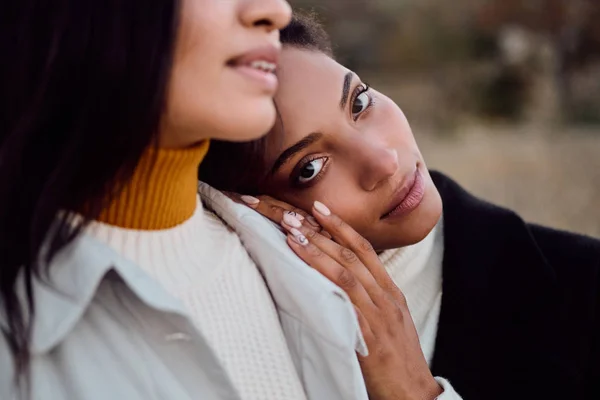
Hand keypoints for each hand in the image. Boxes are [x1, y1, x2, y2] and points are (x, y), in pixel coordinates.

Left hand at [237, 194, 441, 399]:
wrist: (414, 395)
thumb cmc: (397, 360)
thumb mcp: (389, 322)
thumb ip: (369, 299)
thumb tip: (339, 281)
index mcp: (390, 292)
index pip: (364, 249)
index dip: (340, 226)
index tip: (319, 208)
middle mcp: (385, 297)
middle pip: (351, 254)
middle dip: (321, 231)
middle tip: (294, 213)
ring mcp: (378, 314)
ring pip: (345, 272)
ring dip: (317, 249)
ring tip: (292, 232)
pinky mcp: (368, 334)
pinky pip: (344, 301)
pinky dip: (323, 280)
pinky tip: (304, 270)